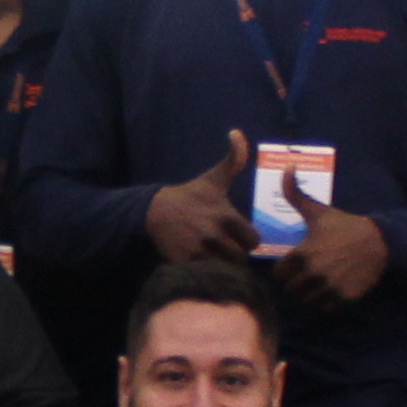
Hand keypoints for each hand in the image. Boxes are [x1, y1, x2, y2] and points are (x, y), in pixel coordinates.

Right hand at [148, 133, 258, 265]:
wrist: (154, 211)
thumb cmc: (190, 196)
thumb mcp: (214, 178)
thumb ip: (233, 159)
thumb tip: (237, 132)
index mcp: (224, 214)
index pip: (253, 240)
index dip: (247, 240)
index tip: (237, 235)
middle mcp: (213, 233)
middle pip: (241, 258)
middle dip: (235, 254)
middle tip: (226, 248)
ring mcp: (198, 249)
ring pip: (225, 269)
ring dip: (223, 265)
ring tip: (214, 255)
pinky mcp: (185, 262)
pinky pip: (208, 274)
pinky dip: (206, 272)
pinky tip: (201, 261)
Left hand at [275, 198, 390, 302]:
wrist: (378, 241)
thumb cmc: (343, 225)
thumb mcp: (317, 211)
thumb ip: (294, 192)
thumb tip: (286, 165)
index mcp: (303, 253)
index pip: (279, 274)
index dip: (286, 269)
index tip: (297, 263)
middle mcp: (314, 272)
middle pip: (292, 290)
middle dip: (298, 283)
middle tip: (310, 273)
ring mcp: (330, 286)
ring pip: (309, 301)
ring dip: (313, 294)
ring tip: (322, 281)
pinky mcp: (345, 297)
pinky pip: (327, 308)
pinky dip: (329, 302)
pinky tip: (335, 288)